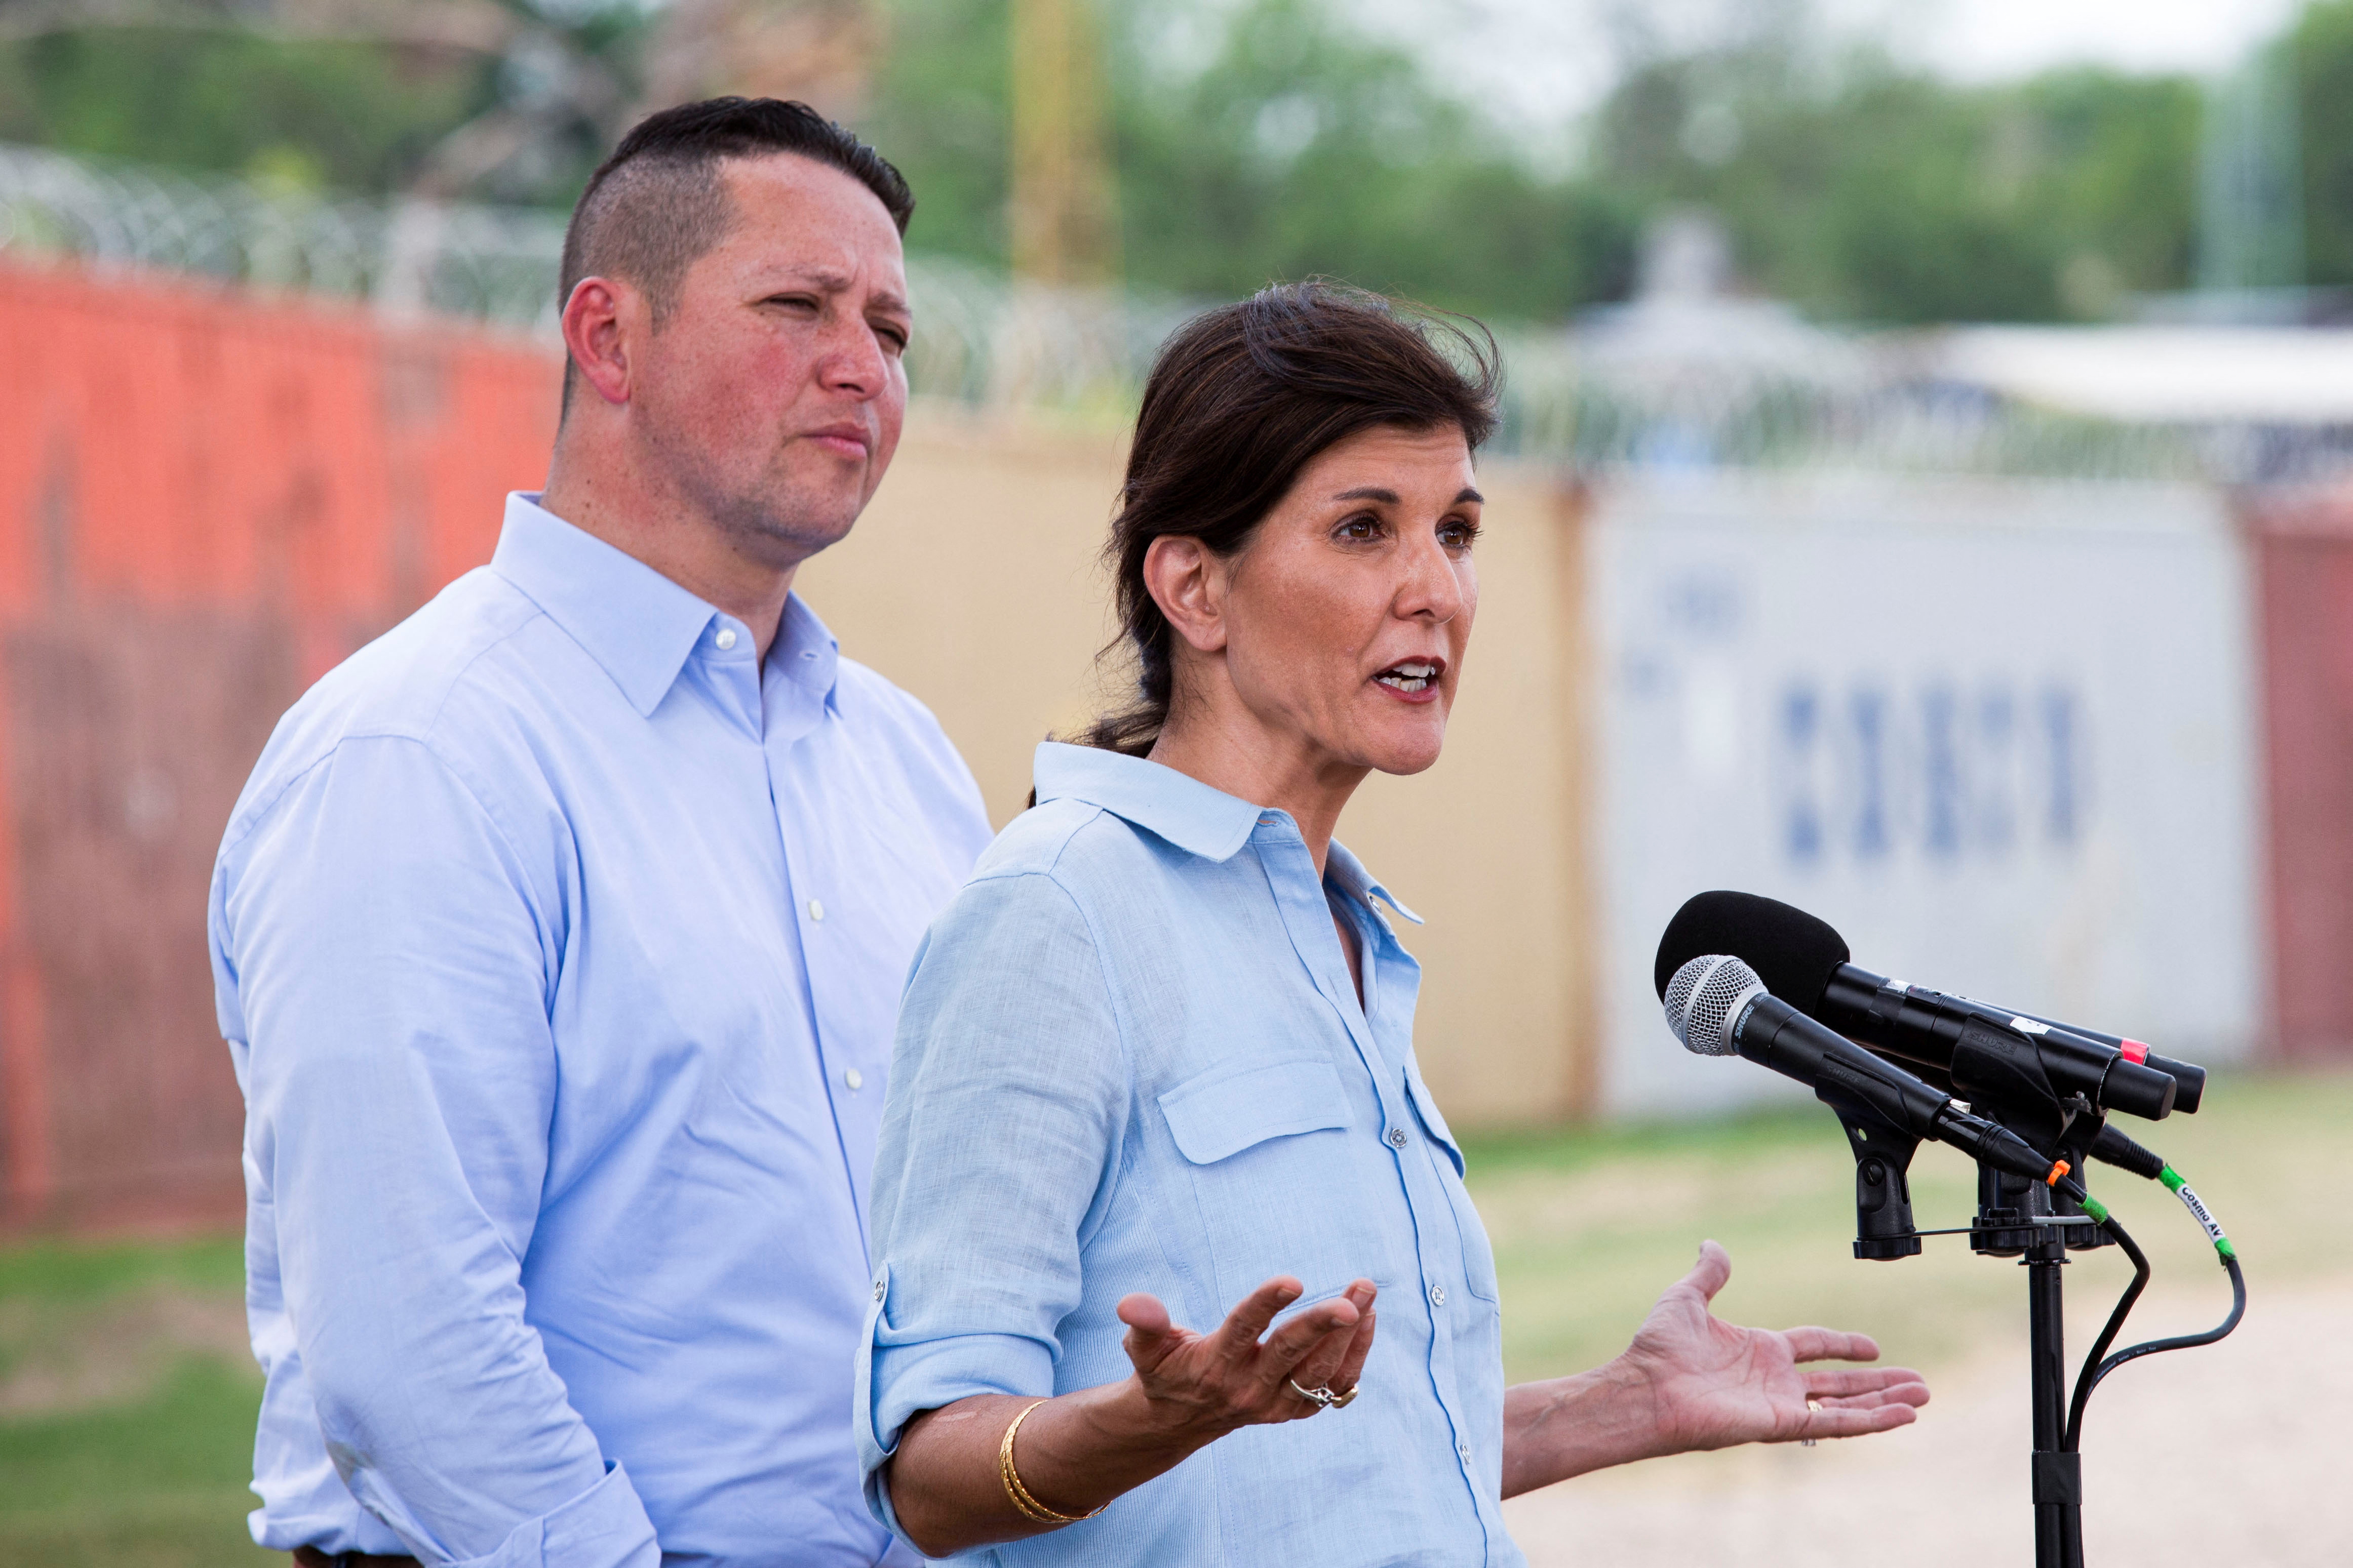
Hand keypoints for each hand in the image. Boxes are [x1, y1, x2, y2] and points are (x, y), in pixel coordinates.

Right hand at [1117, 1275, 1377, 1441]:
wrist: (1180, 1421)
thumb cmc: (1163, 1370)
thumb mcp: (1145, 1348)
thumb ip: (1145, 1324)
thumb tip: (1132, 1303)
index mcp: (1213, 1367)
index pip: (1243, 1331)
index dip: (1266, 1304)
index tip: (1293, 1279)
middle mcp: (1248, 1389)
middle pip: (1290, 1354)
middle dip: (1324, 1325)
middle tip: (1355, 1298)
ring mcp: (1275, 1404)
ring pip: (1319, 1372)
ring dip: (1348, 1334)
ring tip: (1367, 1293)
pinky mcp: (1294, 1409)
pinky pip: (1333, 1387)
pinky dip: (1355, 1357)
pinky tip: (1368, 1321)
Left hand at [1617, 1241, 1928, 1452]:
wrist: (1644, 1386)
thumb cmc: (1657, 1349)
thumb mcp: (1686, 1298)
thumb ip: (1707, 1274)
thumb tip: (1712, 1245)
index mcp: (1759, 1350)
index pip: (1814, 1346)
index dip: (1843, 1344)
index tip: (1872, 1347)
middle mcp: (1774, 1380)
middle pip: (1839, 1382)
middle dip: (1878, 1383)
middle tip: (1918, 1383)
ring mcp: (1780, 1404)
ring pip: (1846, 1405)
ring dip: (1884, 1402)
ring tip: (1923, 1397)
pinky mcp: (1780, 1425)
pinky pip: (1835, 1424)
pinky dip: (1870, 1420)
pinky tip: (1903, 1416)